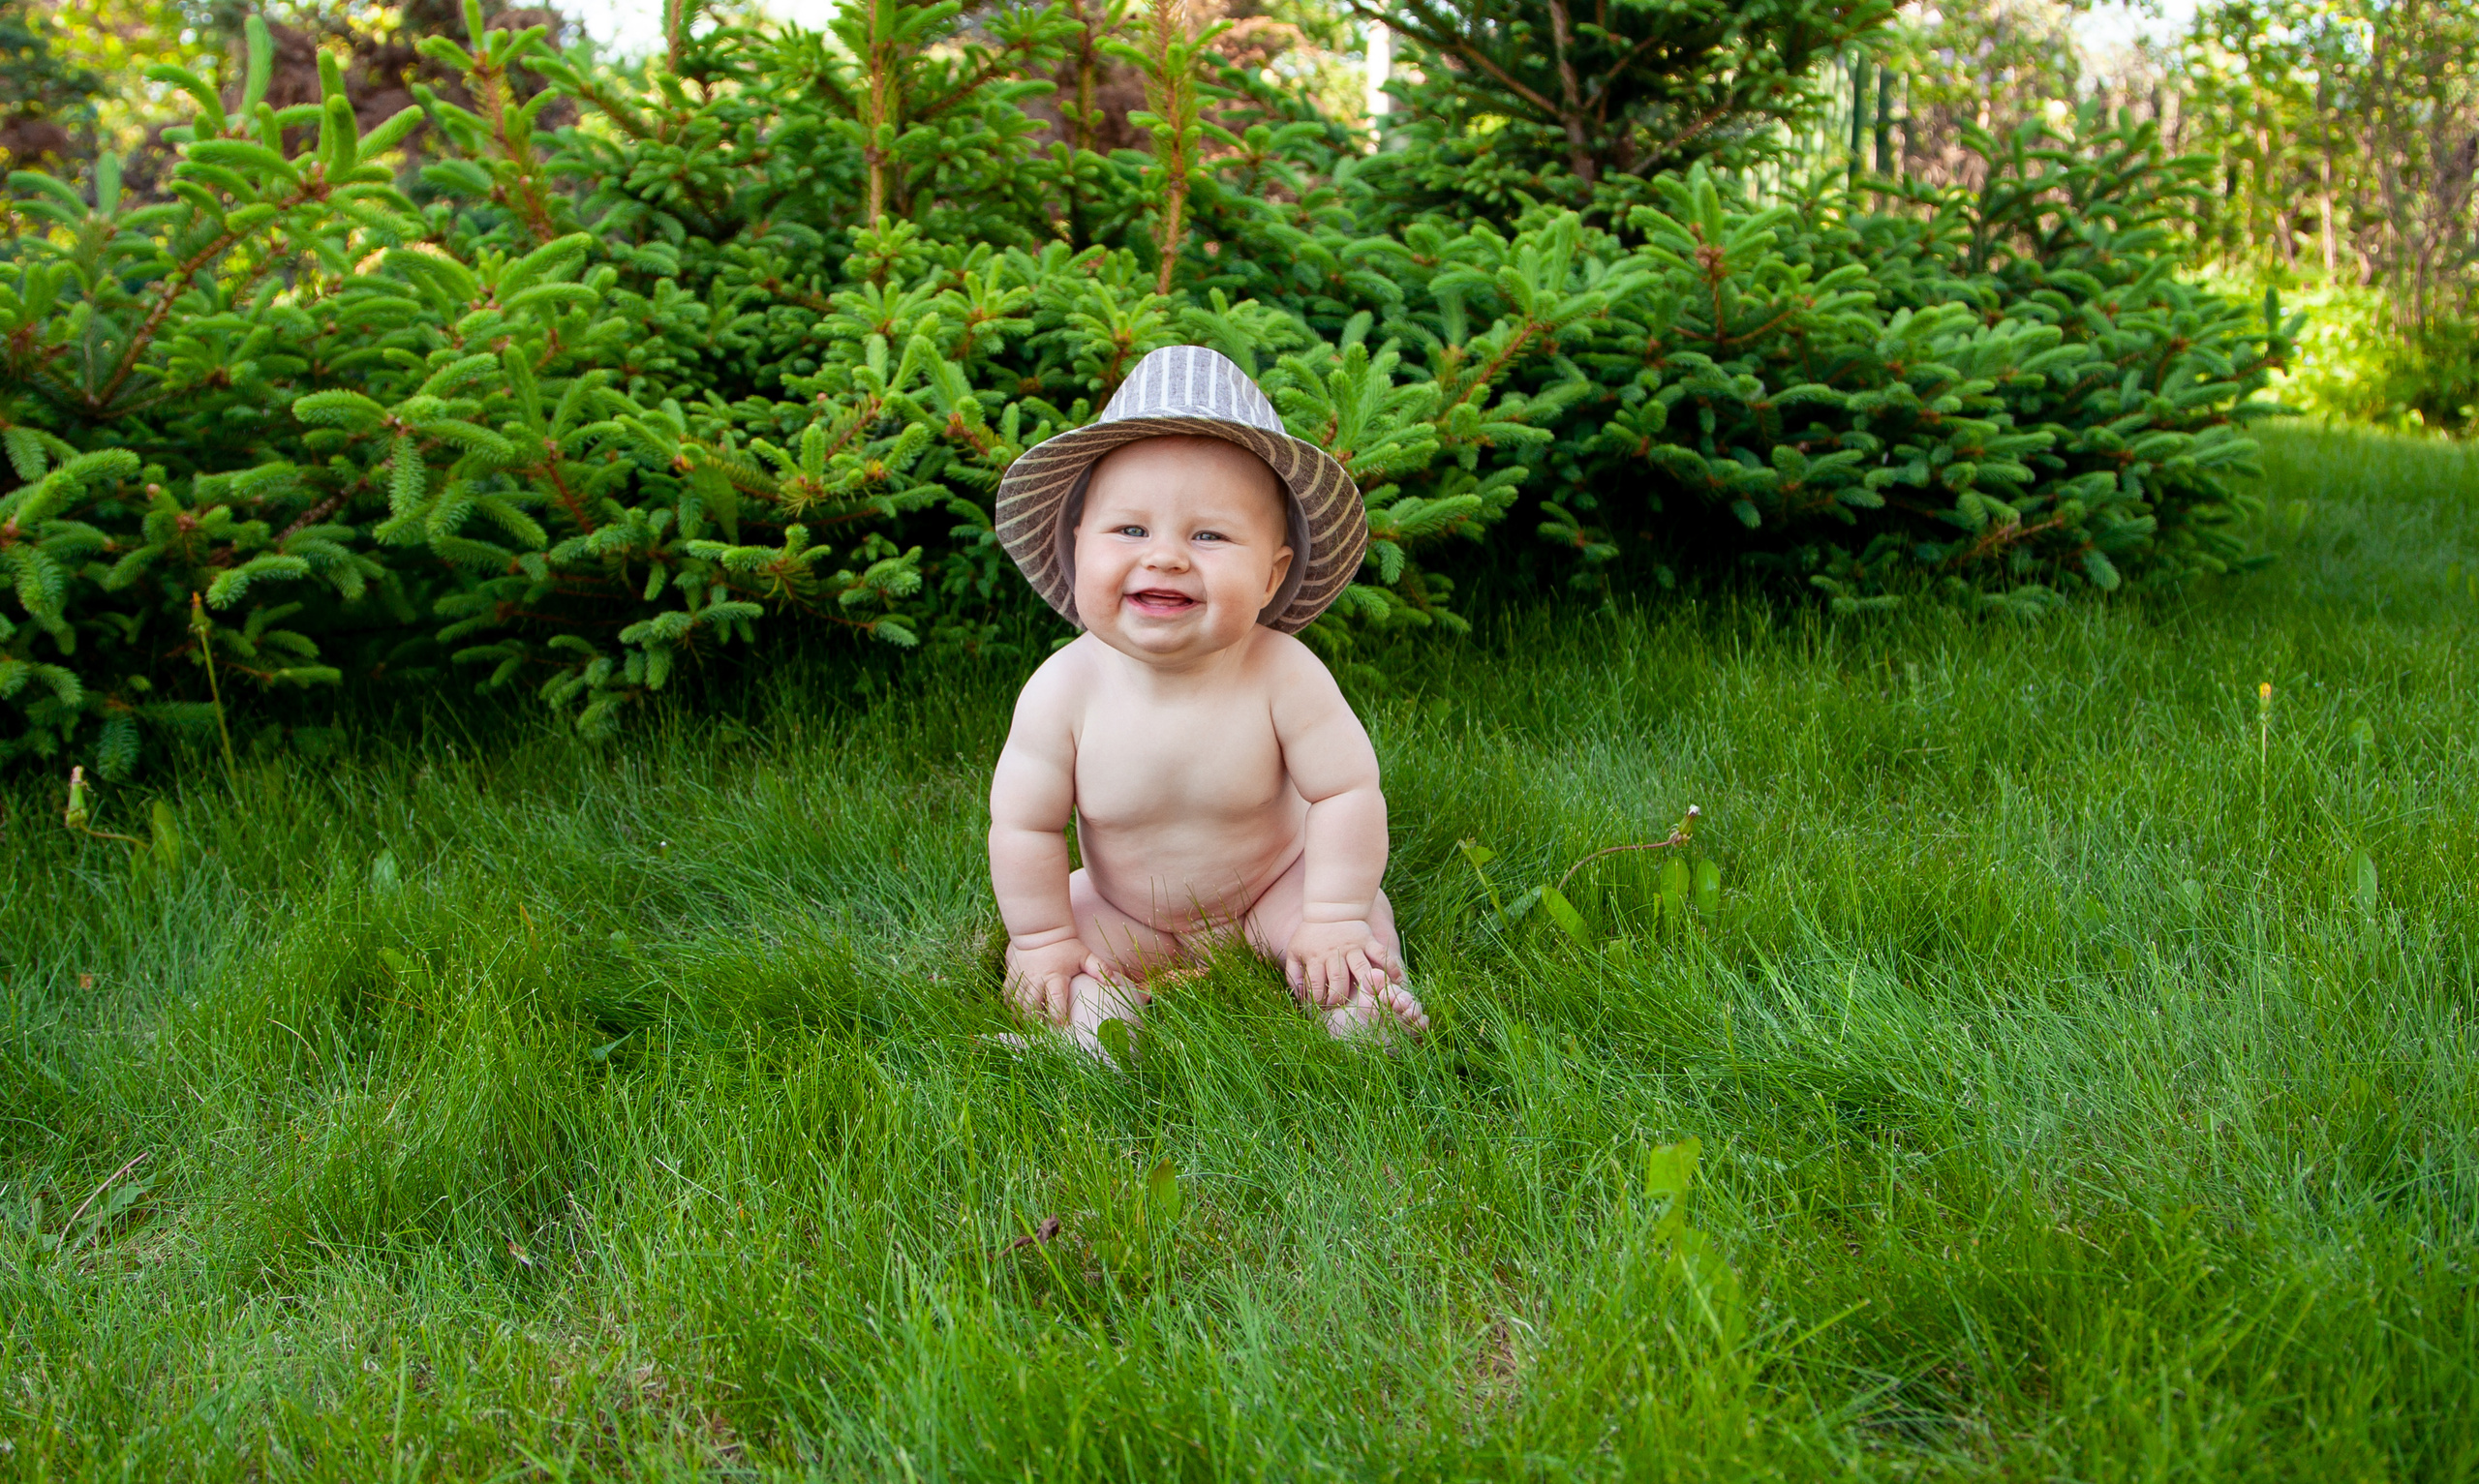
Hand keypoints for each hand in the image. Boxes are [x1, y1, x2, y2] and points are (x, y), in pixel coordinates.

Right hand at [1005, 937, 1104, 1025]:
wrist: (1039, 931)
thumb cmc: (1066, 946)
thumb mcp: (1084, 955)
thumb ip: (1099, 968)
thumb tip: (1115, 984)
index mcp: (1055, 976)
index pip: (1056, 1000)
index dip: (1058, 1016)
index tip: (1063, 1028)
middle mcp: (1036, 979)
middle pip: (1032, 1006)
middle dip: (1037, 1022)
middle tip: (1045, 1034)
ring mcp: (1022, 978)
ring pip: (1018, 1004)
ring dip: (1023, 1019)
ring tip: (1031, 1029)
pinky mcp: (1012, 977)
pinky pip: (1007, 997)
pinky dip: (1011, 1009)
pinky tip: (1017, 1018)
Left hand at [1284, 919, 1398, 1008]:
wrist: (1330, 909)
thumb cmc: (1311, 935)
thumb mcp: (1294, 952)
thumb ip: (1294, 975)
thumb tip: (1300, 998)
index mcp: (1315, 957)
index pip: (1317, 985)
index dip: (1319, 1001)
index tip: (1322, 1008)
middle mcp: (1335, 953)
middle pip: (1339, 981)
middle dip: (1339, 998)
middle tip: (1340, 1006)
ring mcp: (1353, 947)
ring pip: (1361, 969)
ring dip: (1366, 985)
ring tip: (1372, 999)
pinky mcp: (1368, 940)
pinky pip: (1381, 954)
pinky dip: (1390, 967)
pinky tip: (1396, 980)